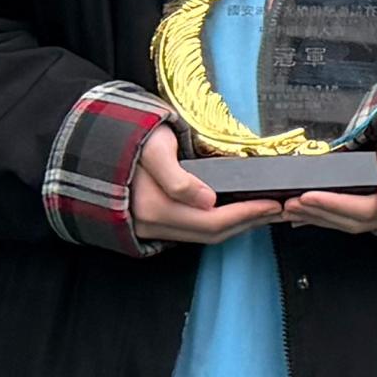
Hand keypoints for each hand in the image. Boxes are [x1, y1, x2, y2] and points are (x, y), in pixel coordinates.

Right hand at [129, 127, 285, 246]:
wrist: (97, 145)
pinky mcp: (154, 225)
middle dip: (249, 222)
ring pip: (204, 236)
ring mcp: (152, 229)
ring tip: (264, 212)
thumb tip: (208, 201)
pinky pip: (193, 232)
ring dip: (237, 226)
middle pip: (212, 234)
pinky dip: (219, 225)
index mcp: (156, 209)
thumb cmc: (131, 140)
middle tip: (279, 210)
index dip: (247, 214)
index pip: (213, 221)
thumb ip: (178, 177)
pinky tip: (236, 213)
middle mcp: (154, 226)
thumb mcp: (155, 149)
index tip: (273, 204)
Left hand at [282, 111, 376, 233]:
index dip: (336, 204)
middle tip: (290, 203)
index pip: (369, 208)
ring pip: (354, 224)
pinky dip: (330, 218)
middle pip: (358, 221)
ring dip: (321, 218)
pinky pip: (355, 220)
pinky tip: (308, 217)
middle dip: (321, 212)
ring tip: (292, 210)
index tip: (308, 196)